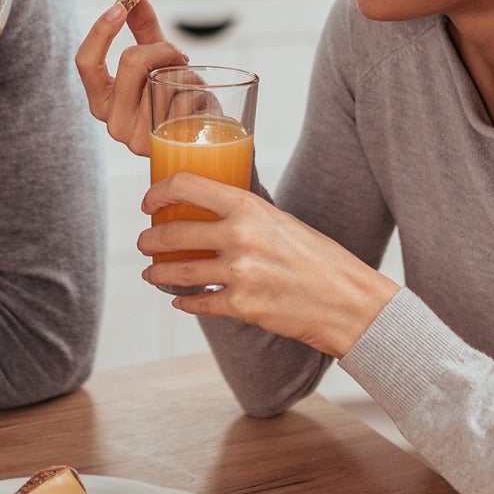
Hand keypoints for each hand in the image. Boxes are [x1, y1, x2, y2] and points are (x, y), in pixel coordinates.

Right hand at [74, 0, 186, 156]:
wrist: (205, 139)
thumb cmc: (176, 95)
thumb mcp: (157, 58)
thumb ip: (141, 25)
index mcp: (101, 99)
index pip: (86, 61)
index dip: (101, 30)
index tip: (121, 4)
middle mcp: (112, 122)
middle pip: (131, 61)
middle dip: (162, 48)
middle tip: (178, 55)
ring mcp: (136, 139)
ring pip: (164, 78)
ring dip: (186, 74)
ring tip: (191, 89)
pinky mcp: (164, 147)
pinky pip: (184, 99)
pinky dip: (199, 93)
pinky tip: (200, 107)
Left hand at [140, 173, 399, 359]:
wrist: (348, 301)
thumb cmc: (319, 259)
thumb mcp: (280, 221)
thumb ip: (244, 216)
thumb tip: (208, 213)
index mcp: (249, 207)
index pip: (186, 186)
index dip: (158, 192)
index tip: (149, 202)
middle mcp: (239, 236)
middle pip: (172, 232)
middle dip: (150, 239)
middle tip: (146, 242)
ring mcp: (238, 273)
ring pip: (177, 272)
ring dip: (157, 272)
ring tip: (151, 272)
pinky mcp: (241, 306)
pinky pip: (197, 303)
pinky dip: (184, 302)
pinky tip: (180, 300)